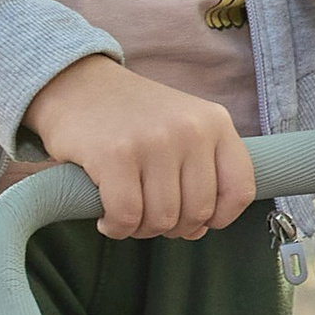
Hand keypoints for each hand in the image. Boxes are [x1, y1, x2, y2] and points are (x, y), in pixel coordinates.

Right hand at [25, 56, 256, 240]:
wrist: (75, 83)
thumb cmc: (131, 117)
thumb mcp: (182, 127)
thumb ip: (200, 174)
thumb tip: (198, 230)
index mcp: (214, 122)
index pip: (239, 189)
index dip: (219, 217)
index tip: (196, 219)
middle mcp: (190, 129)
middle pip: (197, 213)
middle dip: (172, 227)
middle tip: (148, 214)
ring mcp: (153, 141)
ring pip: (162, 219)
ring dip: (141, 229)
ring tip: (126, 212)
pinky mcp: (114, 155)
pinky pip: (126, 216)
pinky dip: (115, 227)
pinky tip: (107, 217)